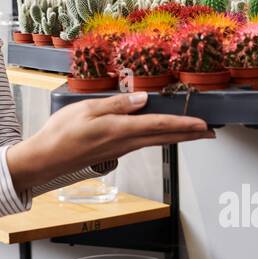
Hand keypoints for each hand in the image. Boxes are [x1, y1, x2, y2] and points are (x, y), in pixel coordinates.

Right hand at [6, 92, 213, 192]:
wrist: (46, 159)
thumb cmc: (62, 133)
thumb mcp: (87, 110)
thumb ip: (117, 104)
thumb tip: (143, 99)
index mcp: (121, 130)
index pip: (160, 125)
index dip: (185, 124)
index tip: (205, 125)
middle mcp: (126, 142)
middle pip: (165, 137)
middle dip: (190, 135)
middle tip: (212, 134)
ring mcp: (121, 149)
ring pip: (157, 141)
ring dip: (178, 136)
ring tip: (194, 133)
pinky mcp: (114, 150)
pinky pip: (144, 143)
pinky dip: (160, 137)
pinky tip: (162, 134)